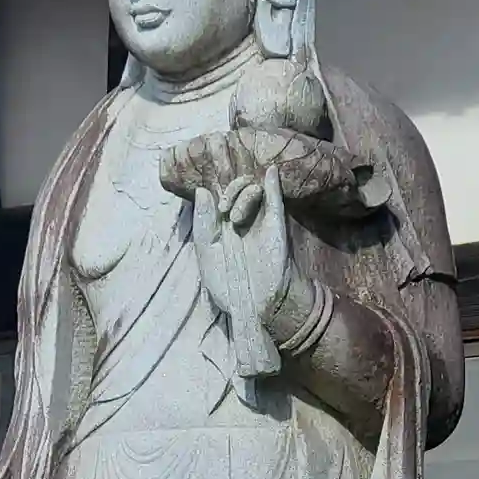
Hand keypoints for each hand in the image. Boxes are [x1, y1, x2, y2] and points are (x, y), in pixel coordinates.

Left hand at [192, 159, 291, 379]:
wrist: (255, 305)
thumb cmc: (229, 286)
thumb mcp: (206, 255)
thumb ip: (202, 225)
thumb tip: (202, 191)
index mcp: (223, 227)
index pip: (220, 196)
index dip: (217, 191)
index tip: (214, 205)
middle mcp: (242, 220)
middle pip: (238, 188)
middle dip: (229, 191)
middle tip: (223, 210)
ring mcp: (260, 222)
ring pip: (254, 190)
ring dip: (242, 195)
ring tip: (234, 218)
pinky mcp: (276, 226)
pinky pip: (275, 199)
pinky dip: (273, 183)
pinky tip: (270, 172)